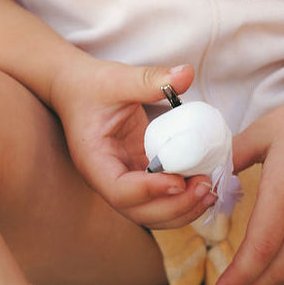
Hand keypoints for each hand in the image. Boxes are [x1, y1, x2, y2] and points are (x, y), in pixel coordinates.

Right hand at [50, 57, 218, 229]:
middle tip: (204, 187)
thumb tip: (186, 73)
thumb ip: (150, 79)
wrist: (74, 87)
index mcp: (95, 161)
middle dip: (174, 207)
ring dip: (181, 209)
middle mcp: (107, 178)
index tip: (179, 181)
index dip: (150, 191)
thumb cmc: (91, 85)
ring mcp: (124, 178)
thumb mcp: (118, 79)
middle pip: (139, 211)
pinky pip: (159, 195)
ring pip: (151, 211)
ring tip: (209, 192)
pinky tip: (202, 184)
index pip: (120, 191)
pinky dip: (181, 197)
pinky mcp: (137, 172)